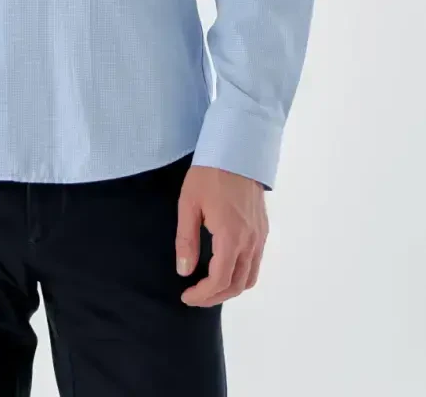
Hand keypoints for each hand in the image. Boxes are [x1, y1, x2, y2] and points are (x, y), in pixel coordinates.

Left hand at [175, 165, 268, 305]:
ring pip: (250, 277)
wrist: (236, 150)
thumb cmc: (208, 175)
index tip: (186, 296)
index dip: (203, 295)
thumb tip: (184, 272)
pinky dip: (242, 274)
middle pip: (237, 285)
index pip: (220, 281)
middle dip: (215, 296)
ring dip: (230, 288)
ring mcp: (260, 236)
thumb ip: (186, 240)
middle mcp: (250, 241)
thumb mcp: (188, 205)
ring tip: (209, 287)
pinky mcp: (263, 229)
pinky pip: (256, 263)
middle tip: (194, 296)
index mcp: (231, 237)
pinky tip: (225, 268)